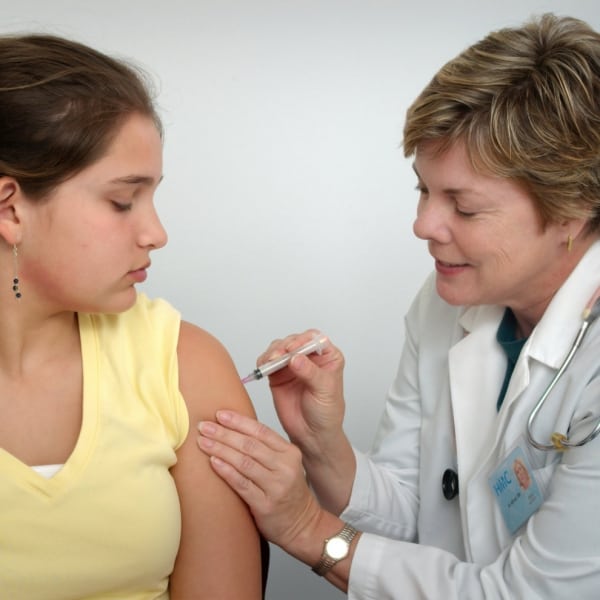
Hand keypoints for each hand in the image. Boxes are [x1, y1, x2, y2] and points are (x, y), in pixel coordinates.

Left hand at [197, 410, 321, 550]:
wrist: (303, 526)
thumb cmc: (288, 493)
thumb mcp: (284, 465)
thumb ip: (265, 450)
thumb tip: (232, 430)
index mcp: (290, 453)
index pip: (261, 431)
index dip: (239, 421)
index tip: (220, 414)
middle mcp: (285, 467)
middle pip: (250, 445)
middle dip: (224, 433)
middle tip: (204, 426)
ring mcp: (276, 486)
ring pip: (244, 462)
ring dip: (221, 449)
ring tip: (203, 442)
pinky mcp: (266, 505)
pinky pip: (242, 484)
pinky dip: (226, 471)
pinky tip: (213, 462)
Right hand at [258, 330, 345, 457]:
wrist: (312, 434)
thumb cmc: (326, 413)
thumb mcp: (325, 391)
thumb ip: (311, 373)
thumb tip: (296, 358)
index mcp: (328, 357)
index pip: (315, 339)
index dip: (303, 340)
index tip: (293, 350)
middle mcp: (310, 358)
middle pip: (294, 340)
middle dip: (285, 346)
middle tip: (278, 357)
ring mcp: (293, 365)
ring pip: (279, 348)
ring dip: (273, 352)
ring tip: (270, 362)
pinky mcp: (278, 374)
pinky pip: (268, 361)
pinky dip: (263, 361)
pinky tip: (263, 366)